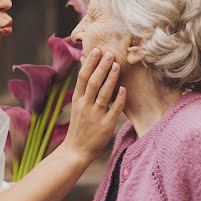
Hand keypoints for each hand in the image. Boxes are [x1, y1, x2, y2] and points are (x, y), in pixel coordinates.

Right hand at [62, 48, 125, 164]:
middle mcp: (85, 105)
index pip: (83, 77)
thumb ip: (84, 89)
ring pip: (103, 93)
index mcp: (78, 99)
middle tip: (110, 53)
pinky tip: (124, 88)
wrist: (76, 150)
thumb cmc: (80, 126)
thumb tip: (87, 69)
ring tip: (117, 65)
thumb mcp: (77, 106)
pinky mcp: (106, 125)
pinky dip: (119, 98)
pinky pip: (114, 109)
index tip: (97, 50)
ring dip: (110, 78)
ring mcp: (95, 115)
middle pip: (93, 82)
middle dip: (101, 66)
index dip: (90, 63)